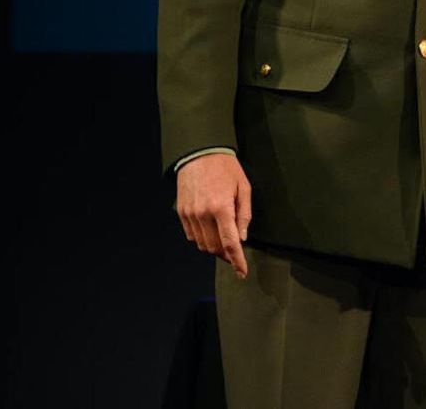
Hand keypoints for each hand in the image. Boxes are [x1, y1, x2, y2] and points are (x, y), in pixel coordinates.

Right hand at [176, 152, 251, 277]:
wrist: (199, 153)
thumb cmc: (226, 168)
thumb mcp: (243, 187)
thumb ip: (244, 214)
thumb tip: (242, 237)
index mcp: (221, 208)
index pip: (230, 243)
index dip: (237, 260)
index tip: (242, 272)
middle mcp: (203, 214)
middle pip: (214, 247)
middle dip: (226, 254)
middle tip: (235, 252)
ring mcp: (190, 214)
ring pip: (201, 244)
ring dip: (213, 247)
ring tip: (223, 240)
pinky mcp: (181, 212)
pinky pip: (190, 235)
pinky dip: (201, 238)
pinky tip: (209, 231)